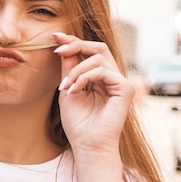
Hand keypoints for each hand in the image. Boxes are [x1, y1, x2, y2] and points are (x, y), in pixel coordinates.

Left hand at [53, 33, 134, 154]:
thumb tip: (64, 47)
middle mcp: (112, 76)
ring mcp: (120, 81)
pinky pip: (103, 71)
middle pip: (98, 47)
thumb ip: (69, 69)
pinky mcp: (126, 88)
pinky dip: (84, 78)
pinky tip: (74, 91)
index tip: (54, 37)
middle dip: (76, 45)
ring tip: (65, 87)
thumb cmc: (77, 122)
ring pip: (98, 58)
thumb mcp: (67, 89)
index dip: (73, 41)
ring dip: (76, 70)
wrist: (87, 144)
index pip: (89, 51)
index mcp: (99, 77)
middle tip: (58, 50)